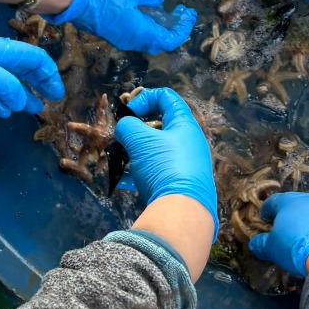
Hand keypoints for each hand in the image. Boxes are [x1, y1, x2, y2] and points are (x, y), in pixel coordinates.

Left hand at [0, 27, 63, 117]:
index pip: (33, 57)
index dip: (48, 74)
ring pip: (6, 80)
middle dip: (36, 84)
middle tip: (48, 102)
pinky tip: (2, 111)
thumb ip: (6, 86)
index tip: (57, 95)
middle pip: (21, 67)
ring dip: (18, 94)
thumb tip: (22, 100)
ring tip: (29, 111)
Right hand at [39, 0, 195, 53]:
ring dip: (155, 20)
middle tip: (177, 11)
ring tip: (158, 0)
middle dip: (171, 27)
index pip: (170, 40)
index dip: (182, 29)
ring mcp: (119, 37)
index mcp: (141, 33)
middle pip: (158, 41)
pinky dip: (142, 17)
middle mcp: (131, 40)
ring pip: (144, 35)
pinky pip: (132, 29)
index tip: (188, 13)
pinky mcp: (110, 31)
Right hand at [113, 87, 217, 232]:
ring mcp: (185, 164)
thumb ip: (128, 127)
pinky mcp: (179, 184)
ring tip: (120, 159)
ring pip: (155, 150)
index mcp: (184, 124)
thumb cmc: (164, 166)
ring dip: (135, 152)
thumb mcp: (140, 141)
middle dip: (136, 130)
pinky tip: (125, 180)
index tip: (128, 113)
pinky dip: (140, 172)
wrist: (182, 211)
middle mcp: (188, 142)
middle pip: (160, 125)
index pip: (166, 97)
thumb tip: (124, 127)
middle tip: (122, 138)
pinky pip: (156, 172)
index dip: (144, 98)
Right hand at [248, 192, 308, 278]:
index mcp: (290, 201)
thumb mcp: (272, 248)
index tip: (264, 221)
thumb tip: (255, 244)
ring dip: (308, 223)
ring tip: (305, 239)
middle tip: (284, 231)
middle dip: (288, 216)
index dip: (266, 212)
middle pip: (295, 205)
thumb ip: (261, 244)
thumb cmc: (294, 246)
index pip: (273, 202)